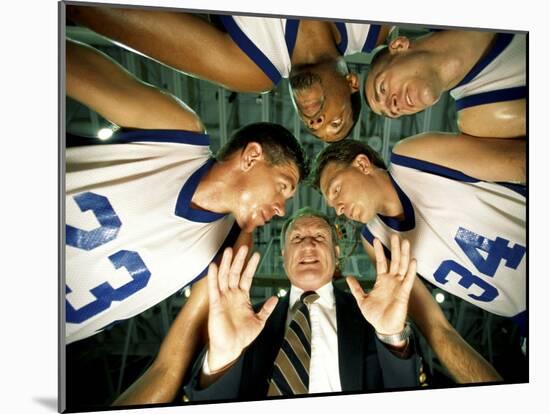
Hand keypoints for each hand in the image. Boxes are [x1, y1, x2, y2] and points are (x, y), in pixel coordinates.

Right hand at [206, 246, 277, 371]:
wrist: (230, 349)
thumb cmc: (242, 336)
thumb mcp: (259, 321)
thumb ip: (266, 309)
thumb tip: (275, 298)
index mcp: (242, 297)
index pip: (247, 277)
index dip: (251, 266)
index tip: (256, 254)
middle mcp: (232, 295)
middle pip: (235, 273)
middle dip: (240, 260)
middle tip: (244, 246)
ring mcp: (223, 298)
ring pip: (224, 276)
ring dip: (227, 263)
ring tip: (230, 250)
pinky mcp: (215, 304)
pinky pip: (214, 288)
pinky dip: (213, 276)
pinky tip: (214, 265)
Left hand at [347, 235, 415, 335]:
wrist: (383, 328)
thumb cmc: (375, 315)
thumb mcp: (362, 300)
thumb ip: (357, 288)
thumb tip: (349, 277)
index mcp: (382, 281)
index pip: (381, 262)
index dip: (379, 251)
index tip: (377, 239)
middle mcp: (392, 280)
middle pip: (394, 260)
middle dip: (395, 248)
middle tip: (395, 235)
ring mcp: (399, 285)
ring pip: (403, 267)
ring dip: (404, 254)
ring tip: (405, 242)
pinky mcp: (404, 293)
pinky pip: (409, 280)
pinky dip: (411, 270)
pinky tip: (413, 261)